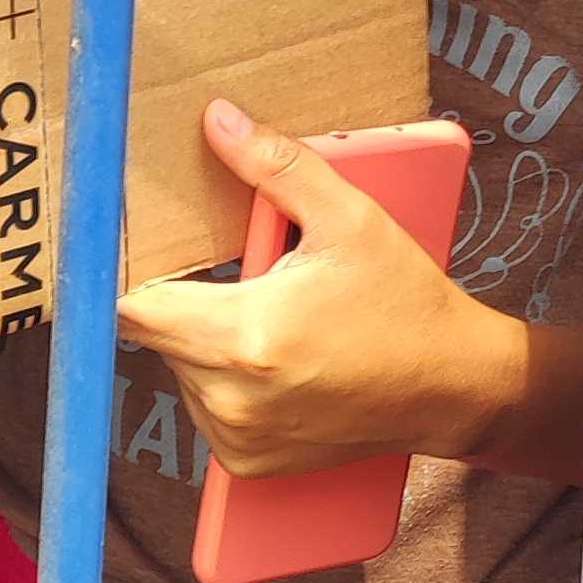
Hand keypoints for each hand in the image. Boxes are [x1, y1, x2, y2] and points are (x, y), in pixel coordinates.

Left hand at [116, 100, 531, 481]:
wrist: (452, 388)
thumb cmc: (404, 300)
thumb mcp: (350, 219)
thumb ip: (277, 166)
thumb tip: (217, 119)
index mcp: (244, 337)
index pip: (132, 308)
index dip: (130, 275)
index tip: (148, 251)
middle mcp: (230, 399)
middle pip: (158, 335)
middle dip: (186, 300)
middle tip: (247, 279)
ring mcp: (237, 439)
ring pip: (180, 370)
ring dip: (206, 341)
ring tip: (272, 320)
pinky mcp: (247, 463)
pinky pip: (206, 407)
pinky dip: (226, 381)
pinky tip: (277, 359)